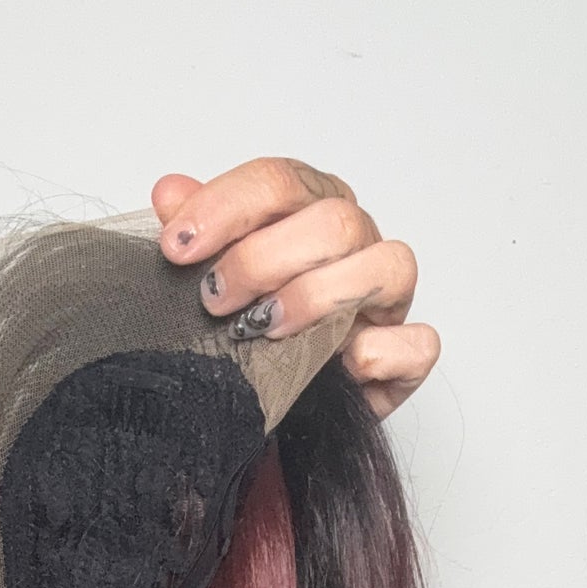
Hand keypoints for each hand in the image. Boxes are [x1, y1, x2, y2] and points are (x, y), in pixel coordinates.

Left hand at [148, 158, 436, 419]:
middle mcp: (356, 242)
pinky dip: (378, 353)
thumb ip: (195, 236)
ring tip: (264, 330)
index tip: (177, 248)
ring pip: (388, 265)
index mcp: (308, 208)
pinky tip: (336, 367)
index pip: (279, 182)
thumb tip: (169, 193)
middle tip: (214, 300)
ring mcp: (388, 296)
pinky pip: (418, 343)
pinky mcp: (407, 353)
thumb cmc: (246, 330)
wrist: (271, 405)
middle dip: (264, 259)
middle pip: (334, 219)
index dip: (225, 209)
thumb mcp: (210, 280)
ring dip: (318, 298)